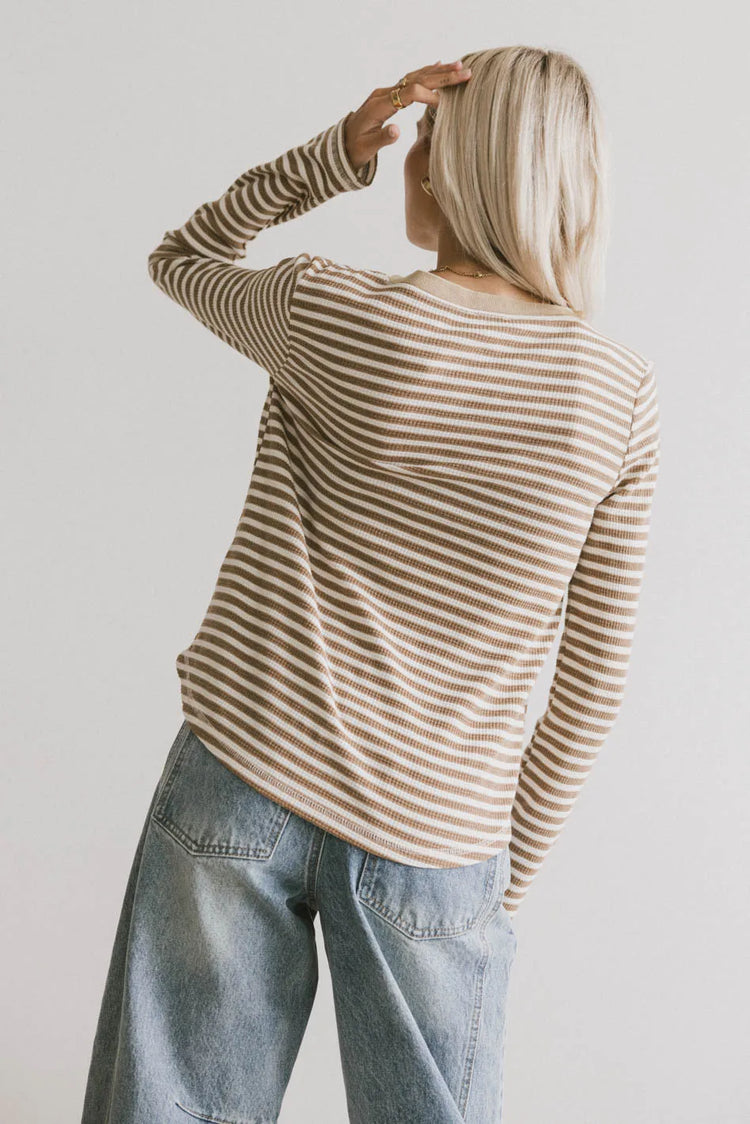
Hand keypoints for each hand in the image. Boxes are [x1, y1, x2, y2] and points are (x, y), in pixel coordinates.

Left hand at [343, 58, 472, 172]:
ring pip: (415, 76)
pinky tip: (439, 65)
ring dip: (438, 71)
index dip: (428, 95)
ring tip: (458, 65)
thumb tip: (397, 131)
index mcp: (379, 106)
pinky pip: (410, 80)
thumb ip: (382, 139)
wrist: (340, 145)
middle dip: (441, 75)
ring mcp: (386, 92)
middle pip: (416, 79)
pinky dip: (426, 73)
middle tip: (464, 72)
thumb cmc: (354, 150)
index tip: (445, 103)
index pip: (409, 93)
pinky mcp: (388, 94)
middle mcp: (383, 94)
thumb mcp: (366, 149)